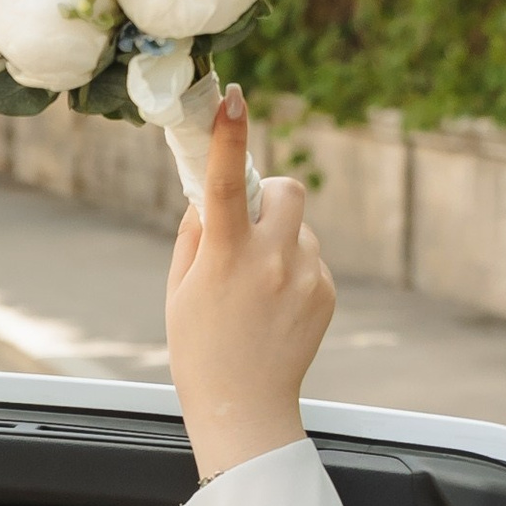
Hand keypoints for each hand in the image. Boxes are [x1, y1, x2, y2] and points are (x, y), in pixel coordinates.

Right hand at [165, 86, 332, 481]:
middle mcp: (272, 260)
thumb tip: (212, 195)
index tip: (232, 98)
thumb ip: (196, 235)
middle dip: (268, 193)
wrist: (245, 408)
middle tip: (247, 224)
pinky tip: (274, 308)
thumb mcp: (179, 290)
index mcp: (226, 258)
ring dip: (278, 238)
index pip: (225, 183)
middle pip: (286, 189)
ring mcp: (305, 276)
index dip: (227, 137)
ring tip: (256, 290)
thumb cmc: (200, 349)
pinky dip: (292, 269)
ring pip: (298, 226)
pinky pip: (309, 257)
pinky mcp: (325, 291)